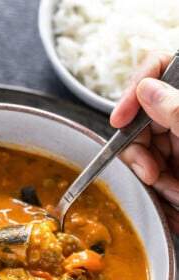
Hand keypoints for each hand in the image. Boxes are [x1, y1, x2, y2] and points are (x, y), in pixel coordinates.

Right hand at [110, 50, 178, 233]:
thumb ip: (178, 110)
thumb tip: (147, 89)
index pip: (157, 68)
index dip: (133, 91)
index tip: (120, 120)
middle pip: (142, 116)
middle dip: (140, 150)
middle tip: (150, 174)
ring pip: (146, 148)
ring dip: (152, 176)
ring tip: (174, 193)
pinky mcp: (178, 162)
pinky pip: (157, 170)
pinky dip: (161, 187)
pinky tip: (173, 198)